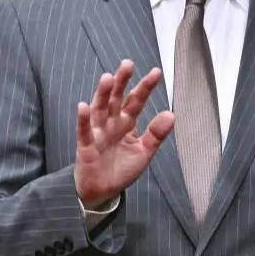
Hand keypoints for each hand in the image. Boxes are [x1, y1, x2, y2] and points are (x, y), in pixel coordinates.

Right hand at [74, 59, 174, 207]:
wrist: (102, 191)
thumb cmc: (121, 169)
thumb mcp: (144, 152)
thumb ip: (156, 134)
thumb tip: (171, 114)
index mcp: (127, 122)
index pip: (136, 101)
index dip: (145, 87)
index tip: (156, 72)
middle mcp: (112, 122)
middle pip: (116, 98)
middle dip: (121, 81)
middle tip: (127, 64)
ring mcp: (98, 132)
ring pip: (99, 109)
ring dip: (102, 94)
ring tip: (107, 78)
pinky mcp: (86, 145)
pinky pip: (84, 130)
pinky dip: (83, 119)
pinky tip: (83, 106)